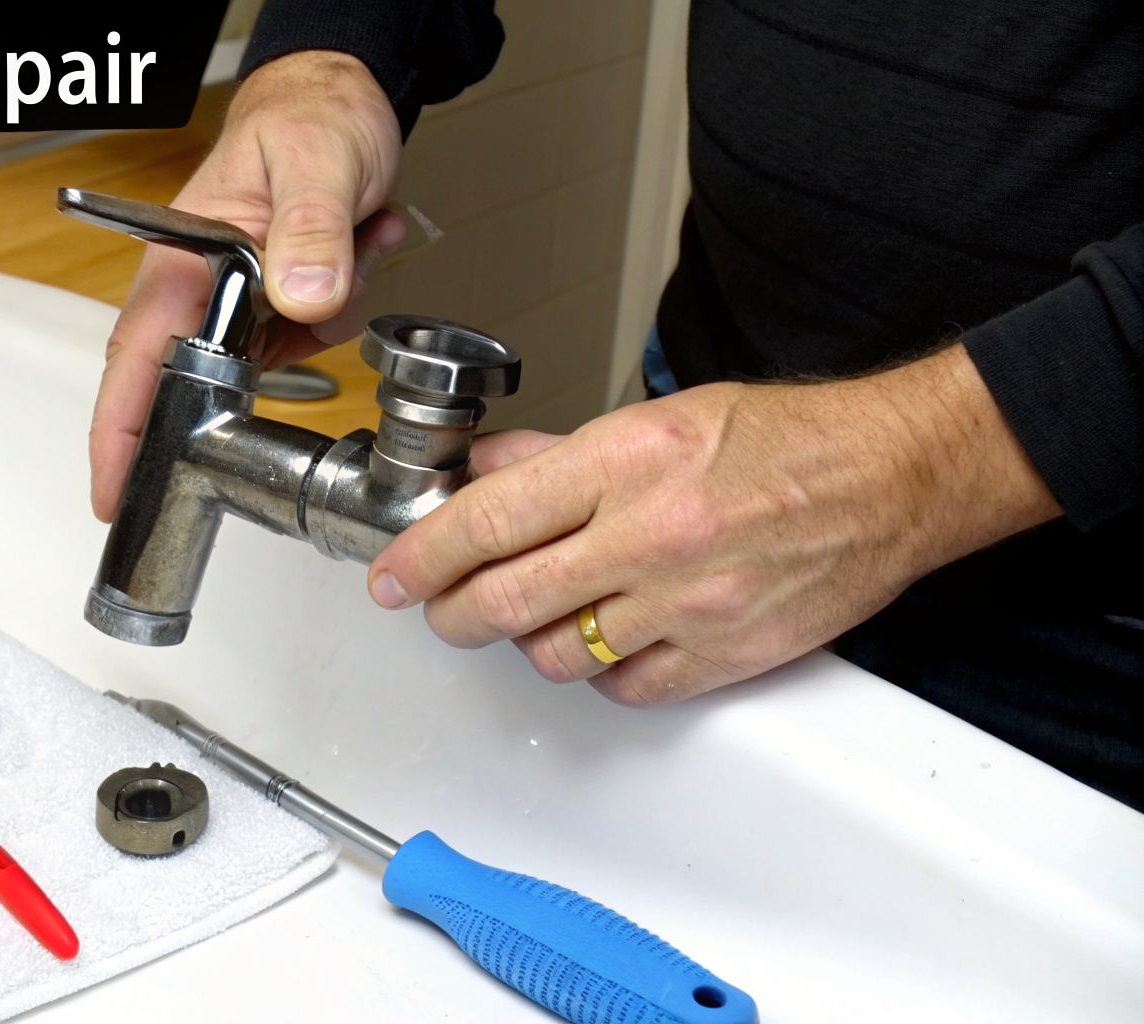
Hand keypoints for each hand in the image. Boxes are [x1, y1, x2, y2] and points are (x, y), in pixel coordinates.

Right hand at [87, 50, 405, 520]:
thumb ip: (309, 231)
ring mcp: (243, 298)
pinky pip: (310, 338)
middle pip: (204, 379)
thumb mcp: (317, 163)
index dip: (120, 432)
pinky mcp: (281, 302)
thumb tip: (302, 297)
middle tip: (290, 374)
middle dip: (258, 379)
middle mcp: (204, 286)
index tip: (114, 492)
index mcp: (183, 257)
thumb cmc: (309, 115)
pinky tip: (360, 244)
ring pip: (274, 364)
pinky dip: (345, 304)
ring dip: (324, 323)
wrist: (342, 96)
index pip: (137, 358)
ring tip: (353, 239)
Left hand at [366, 346, 1060, 704]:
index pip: (488, 521)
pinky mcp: (727, 654)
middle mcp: (653, 535)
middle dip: (452, 612)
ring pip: (557, 654)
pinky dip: (602, 672)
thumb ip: (558, 457)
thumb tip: (481, 475)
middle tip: (441, 608)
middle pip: (505, 601)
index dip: (421, 557)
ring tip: (538, 614)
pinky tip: (607, 639)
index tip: (391, 576)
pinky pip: (627, 688)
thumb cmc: (781, 437)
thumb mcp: (655, 418)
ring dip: (529, 641)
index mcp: (628, 462)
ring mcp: (691, 602)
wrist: (891, 475)